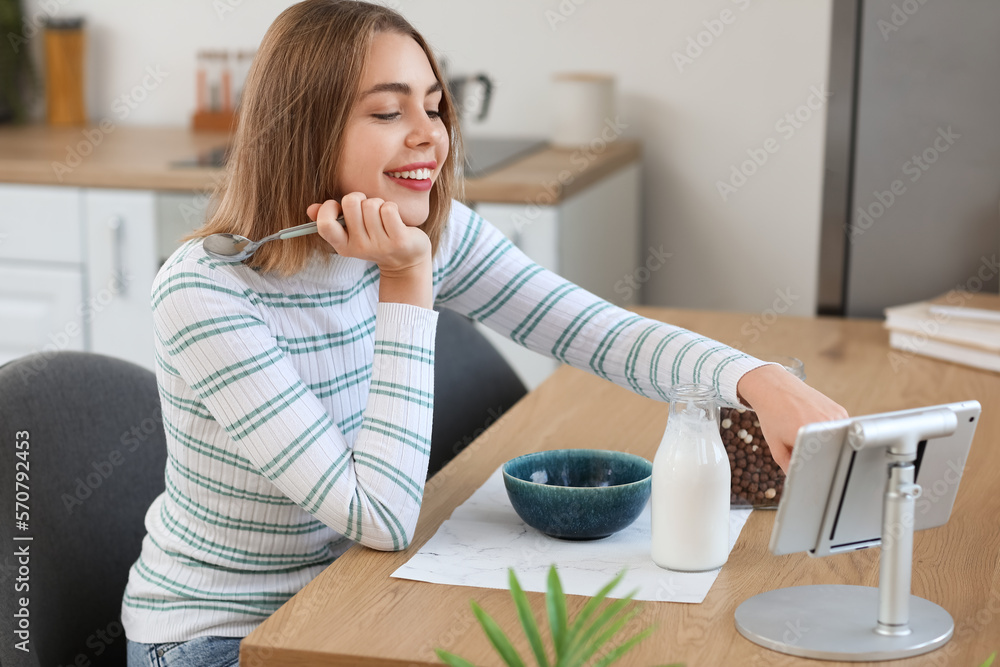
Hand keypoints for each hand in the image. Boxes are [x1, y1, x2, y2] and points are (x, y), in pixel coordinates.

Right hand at [307, 193, 432, 307]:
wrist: (406, 261)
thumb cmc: (376, 239)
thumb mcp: (352, 234)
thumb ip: (330, 220)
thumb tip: (311, 209)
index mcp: (343, 246)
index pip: (326, 224)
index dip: (329, 208)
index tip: (338, 206)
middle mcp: (360, 248)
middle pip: (351, 203)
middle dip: (359, 198)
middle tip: (366, 208)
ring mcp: (380, 245)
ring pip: (372, 204)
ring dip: (378, 204)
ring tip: (382, 216)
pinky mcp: (399, 240)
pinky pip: (389, 209)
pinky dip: (392, 207)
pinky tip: (394, 218)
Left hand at [736, 364, 848, 471]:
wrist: (774, 387)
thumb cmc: (772, 416)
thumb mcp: (776, 445)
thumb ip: (788, 466)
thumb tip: (800, 480)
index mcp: (811, 435)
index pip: (823, 463)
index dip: (817, 469)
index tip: (813, 470)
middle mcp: (827, 425)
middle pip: (833, 453)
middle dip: (822, 457)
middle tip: (807, 448)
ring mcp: (837, 417)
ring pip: (839, 441)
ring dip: (828, 444)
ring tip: (809, 433)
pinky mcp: (841, 411)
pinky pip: (841, 430)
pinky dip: (831, 433)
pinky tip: (816, 426)